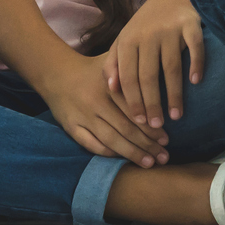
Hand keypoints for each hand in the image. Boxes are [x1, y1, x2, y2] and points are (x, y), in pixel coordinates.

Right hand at [40, 52, 171, 166]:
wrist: (57, 74)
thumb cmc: (94, 69)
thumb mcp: (113, 61)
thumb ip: (133, 68)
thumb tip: (162, 74)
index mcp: (110, 86)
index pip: (135, 110)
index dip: (151, 126)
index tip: (167, 138)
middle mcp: (96, 102)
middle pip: (125, 127)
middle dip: (147, 144)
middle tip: (164, 156)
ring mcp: (83, 116)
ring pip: (110, 139)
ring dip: (131, 153)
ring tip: (149, 163)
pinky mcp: (71, 127)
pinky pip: (91, 144)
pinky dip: (107, 153)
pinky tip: (123, 159)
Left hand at [102, 0, 206, 130]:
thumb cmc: (144, 28)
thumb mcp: (124, 42)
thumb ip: (113, 64)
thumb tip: (111, 89)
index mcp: (128, 41)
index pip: (128, 77)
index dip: (133, 101)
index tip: (139, 122)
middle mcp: (147, 35)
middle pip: (148, 76)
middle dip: (152, 104)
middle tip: (157, 126)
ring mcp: (170, 29)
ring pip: (171, 67)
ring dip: (174, 94)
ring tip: (177, 115)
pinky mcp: (190, 24)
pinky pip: (195, 47)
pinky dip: (196, 64)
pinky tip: (196, 82)